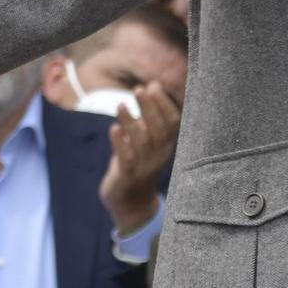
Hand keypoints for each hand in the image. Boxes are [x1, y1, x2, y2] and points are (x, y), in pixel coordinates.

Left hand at [98, 83, 180, 235]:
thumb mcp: (146, 139)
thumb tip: (149, 86)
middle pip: (158, 131)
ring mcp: (144, 168)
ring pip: (141, 144)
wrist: (129, 201)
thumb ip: (147, 117)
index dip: (165, 104)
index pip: (173, 123)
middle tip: (139, 89)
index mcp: (166, 145)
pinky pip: (126, 160)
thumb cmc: (137, 161)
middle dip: (149, 108)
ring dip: (131, 123)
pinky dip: (120, 144)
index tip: (154, 86)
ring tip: (121, 105)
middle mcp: (159, 156)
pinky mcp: (127, 178)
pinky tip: (113, 129)